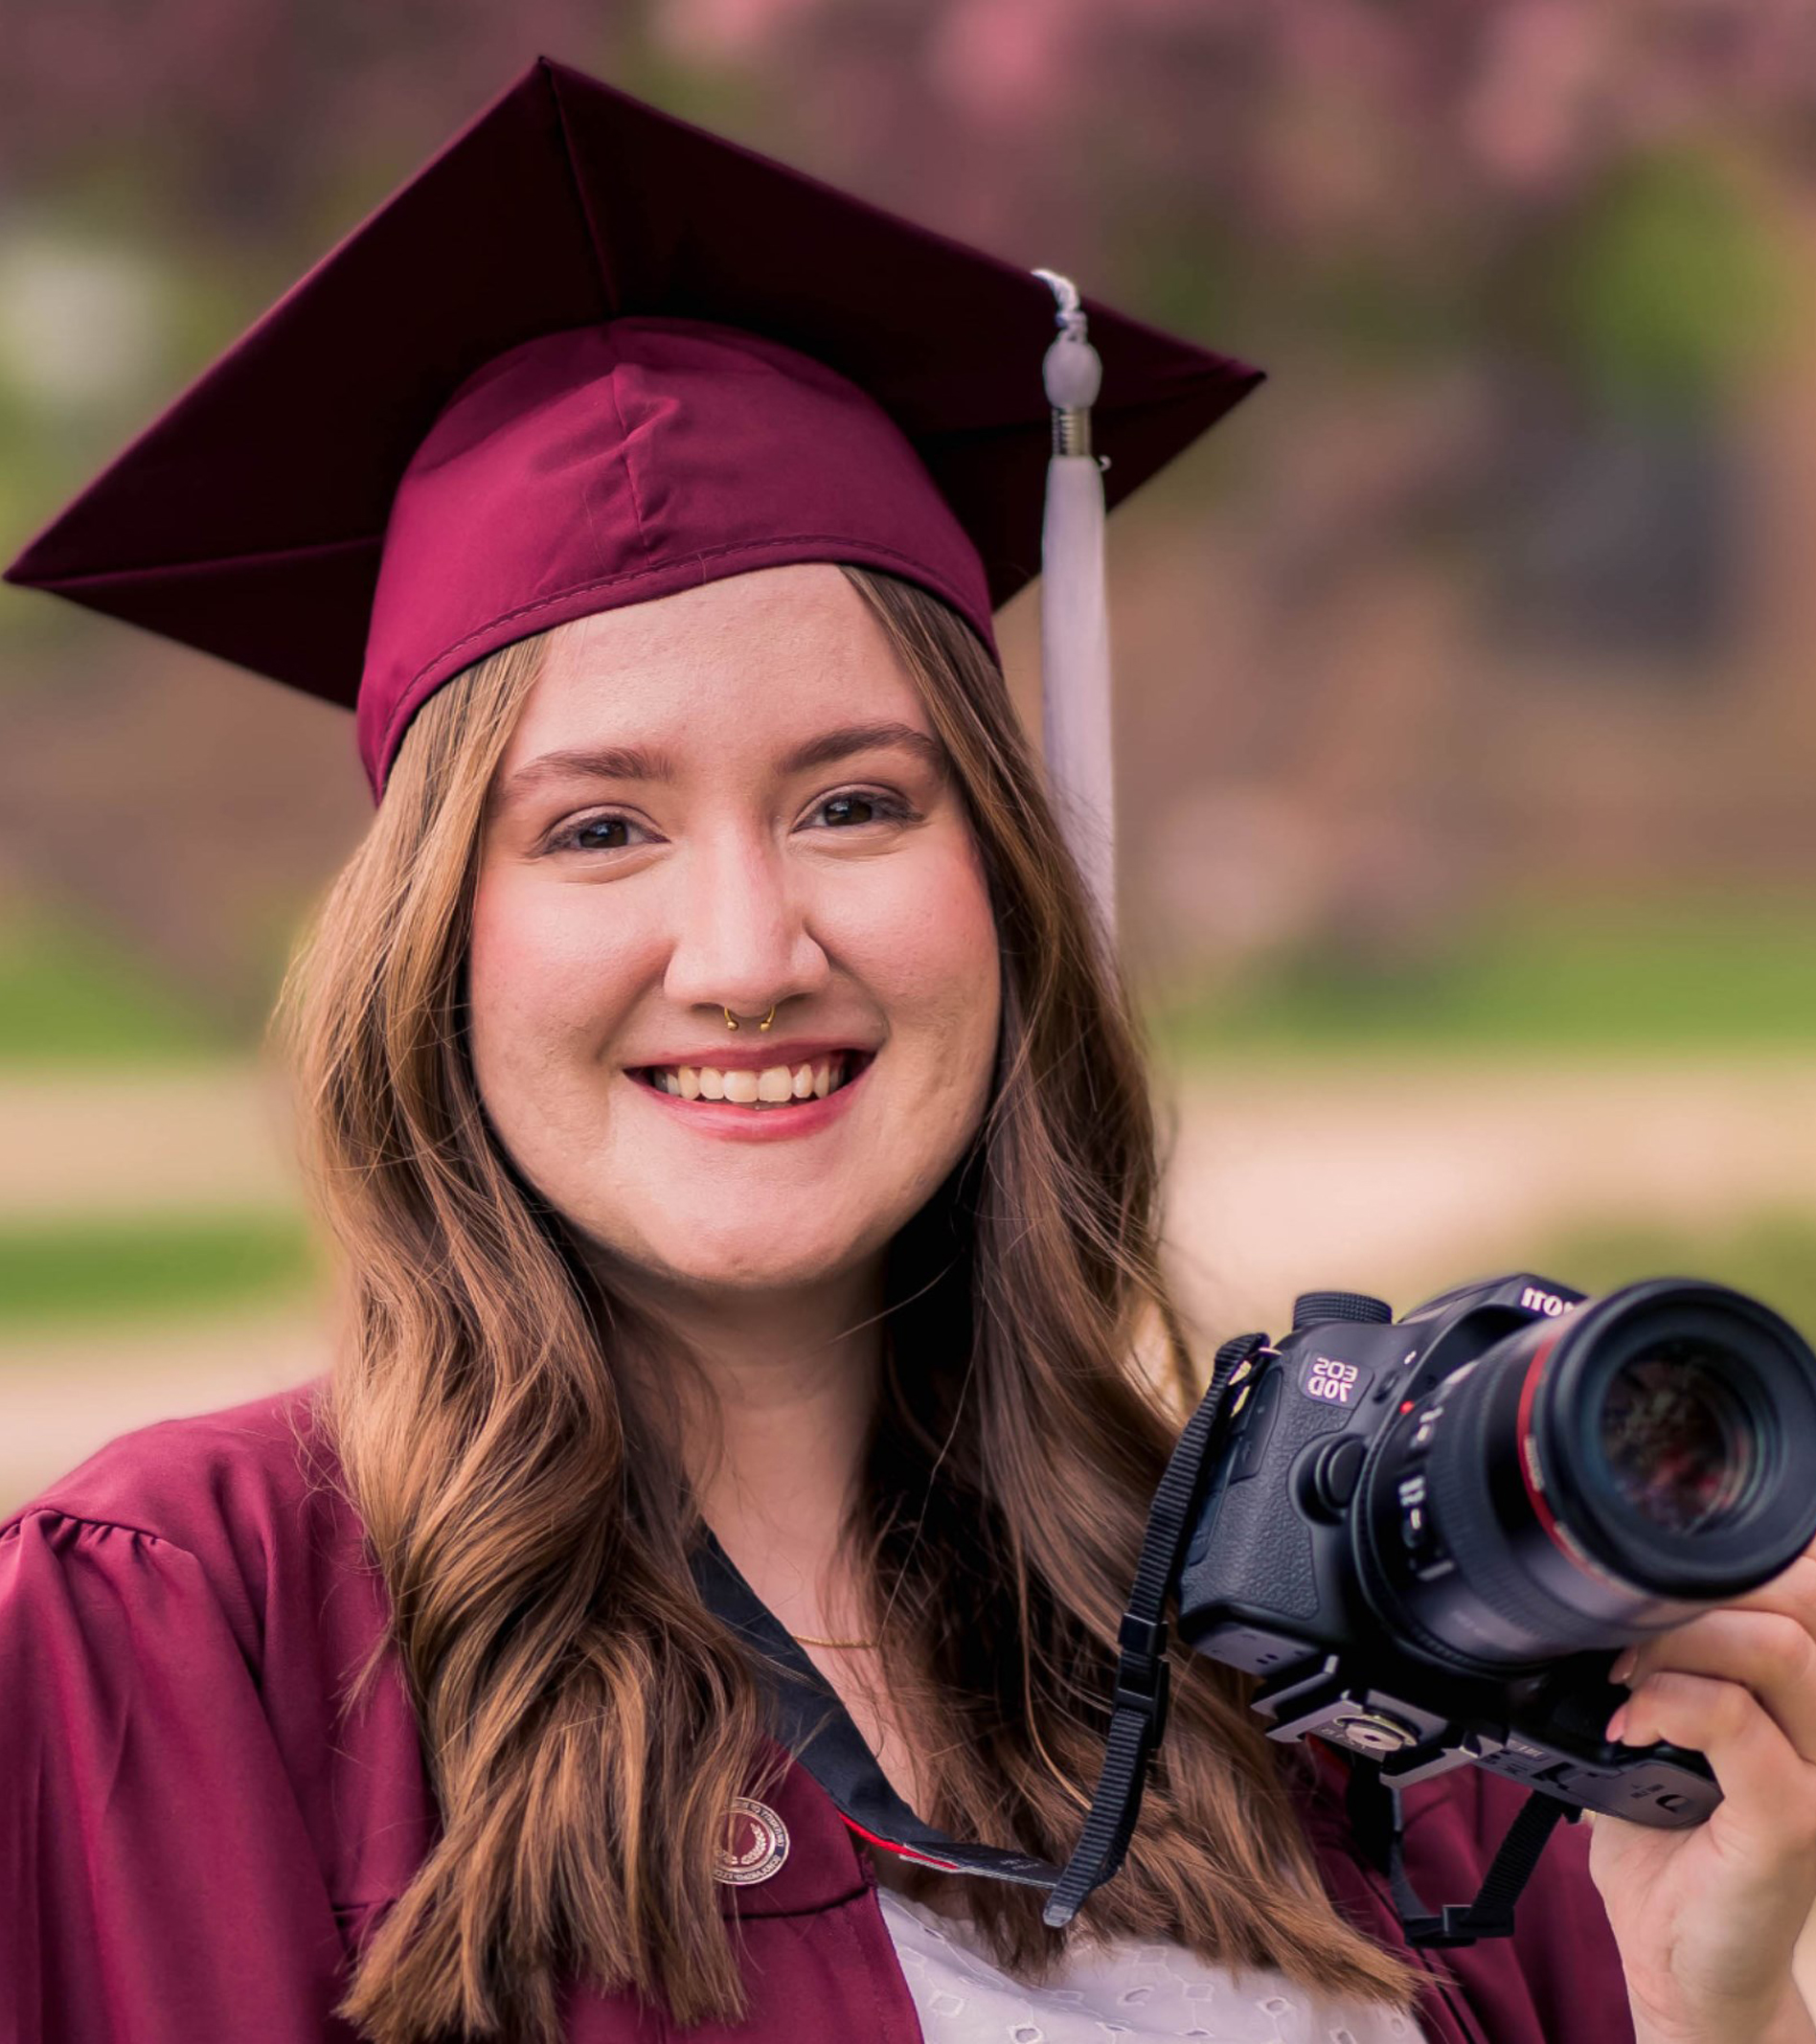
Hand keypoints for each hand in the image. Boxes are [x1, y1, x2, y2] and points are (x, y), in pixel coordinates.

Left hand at [1588, 1538, 1815, 2043]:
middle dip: (1706, 1585)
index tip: (1652, 1574)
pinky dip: (1671, 1703)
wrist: (1688, 1969)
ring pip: (1780, 1649)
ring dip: (1681, 1639)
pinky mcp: (1795, 1821)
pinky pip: (1739, 1723)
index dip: (1738, 1554)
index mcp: (1807, 1696)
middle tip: (1631, 1623)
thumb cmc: (1673, 1848)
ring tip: (1624, 1673)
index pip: (1804, 1583)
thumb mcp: (1662, 1731)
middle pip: (1803, 1597)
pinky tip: (1628, 1725)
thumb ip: (1663, 1662)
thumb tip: (1602, 1592)